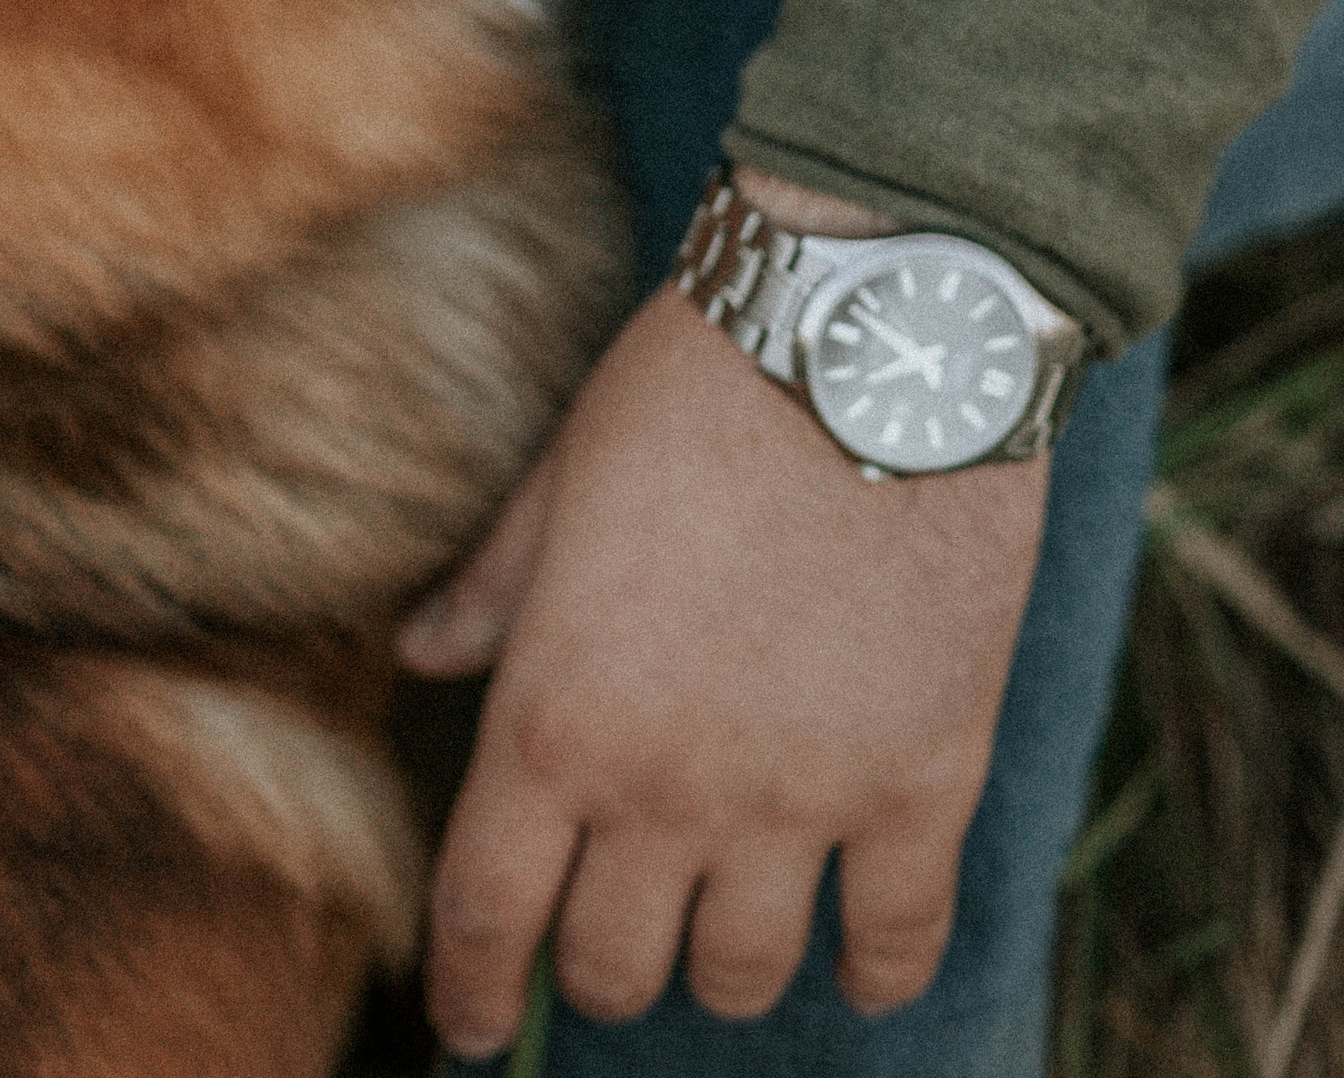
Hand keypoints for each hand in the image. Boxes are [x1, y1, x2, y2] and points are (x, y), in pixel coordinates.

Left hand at [398, 266, 1047, 1053]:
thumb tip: (421, 656)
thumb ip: (494, 588)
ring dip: (723, 963)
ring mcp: (801, 798)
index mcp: (556, 714)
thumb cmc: (695, 385)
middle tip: (610, 932)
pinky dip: (875, 969)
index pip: (486, 912)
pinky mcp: (921, 781)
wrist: (871, 334)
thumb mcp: (562, 475)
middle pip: (616, 965)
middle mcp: (666, 786)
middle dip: (599, 965)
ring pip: (744, 972)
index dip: (469, 987)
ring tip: (724, 926)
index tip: (469, 1021)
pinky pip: (898, 939)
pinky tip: (859, 958)